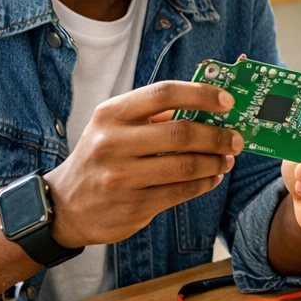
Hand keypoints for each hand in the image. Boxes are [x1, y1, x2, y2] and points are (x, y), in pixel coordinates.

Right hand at [47, 81, 241, 248]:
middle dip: (217, 136)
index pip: (163, 94)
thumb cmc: (100, 158)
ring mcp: (121, 176)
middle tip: (236, 139)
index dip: (201, 95)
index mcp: (111, 114)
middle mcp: (112, 142)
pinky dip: (205, 183)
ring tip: (226, 159)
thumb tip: (209, 108)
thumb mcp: (113, 127)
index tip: (228, 100)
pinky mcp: (133, 205)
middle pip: (181, 133)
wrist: (64, 206)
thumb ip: (154, 116)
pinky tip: (213, 177)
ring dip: (215, 162)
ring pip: (185, 166)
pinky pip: (181, 192)